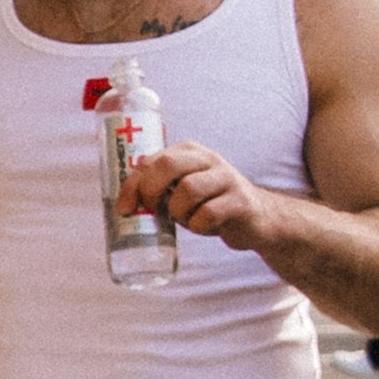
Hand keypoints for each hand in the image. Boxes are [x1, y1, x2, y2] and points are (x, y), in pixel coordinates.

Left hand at [133, 142, 276, 253]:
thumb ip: (158, 188)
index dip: (133, 184)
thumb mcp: (182, 189)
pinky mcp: (240, 201)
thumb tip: (122, 205)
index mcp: (189, 152)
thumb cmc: (209, 204)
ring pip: (188, 190)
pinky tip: (203, 226)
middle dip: (151, 190)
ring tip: (185, 218)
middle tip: (151, 210)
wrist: (256, 218)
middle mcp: (208, 159)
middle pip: (168, 165)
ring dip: (178, 212)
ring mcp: (226, 178)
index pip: (152, 161)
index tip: (124, 208)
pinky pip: (208, 214)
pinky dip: (198, 226)